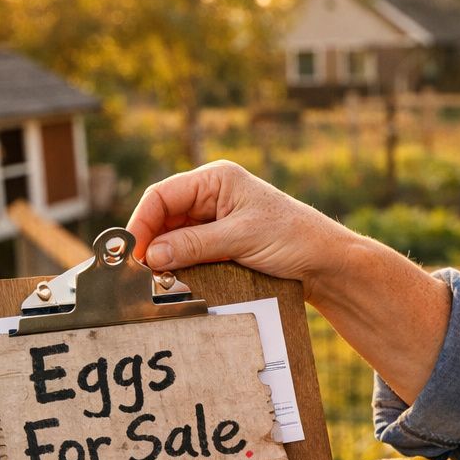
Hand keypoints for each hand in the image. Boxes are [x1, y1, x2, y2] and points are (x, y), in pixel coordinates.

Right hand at [127, 161, 354, 290]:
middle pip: (164, 217)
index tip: (134, 253)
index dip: (143, 222)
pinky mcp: (221, 244)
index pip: (163, 195)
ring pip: (174, 238)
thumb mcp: (240, 239)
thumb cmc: (292, 238)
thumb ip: (194, 245)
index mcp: (216, 179)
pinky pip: (190, 253)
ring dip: (165, 257)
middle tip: (141, 273)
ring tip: (158, 279)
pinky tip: (177, 279)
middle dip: (152, 243)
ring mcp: (215, 221)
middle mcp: (211, 196)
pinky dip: (180, 266)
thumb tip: (152, 255)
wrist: (325, 262)